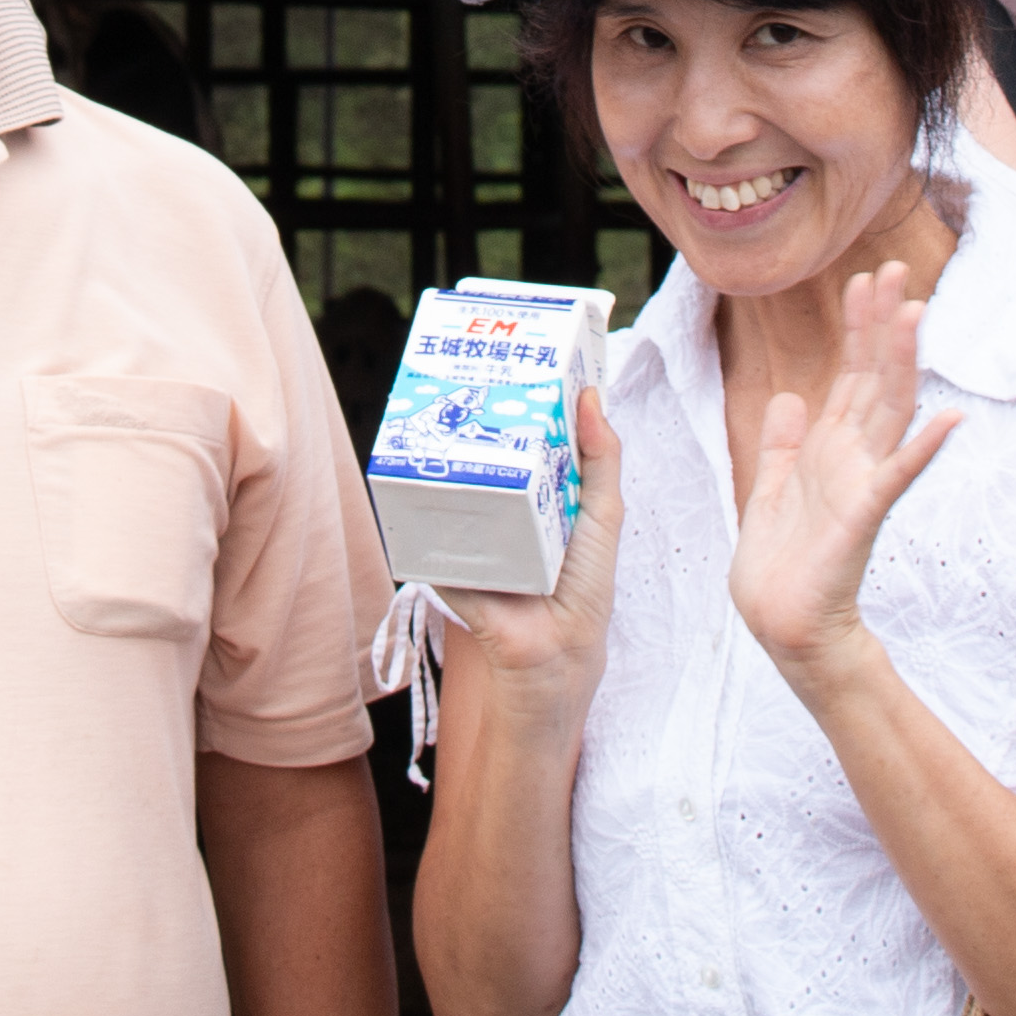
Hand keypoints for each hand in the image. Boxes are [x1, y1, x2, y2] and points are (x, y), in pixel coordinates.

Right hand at [437, 381, 625, 694]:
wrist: (553, 654)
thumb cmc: (584, 586)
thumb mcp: (602, 514)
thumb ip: (603, 459)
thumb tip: (591, 398)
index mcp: (539, 488)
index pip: (524, 436)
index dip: (518, 401)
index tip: (511, 361)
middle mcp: (502, 502)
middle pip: (483, 450)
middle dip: (474, 416)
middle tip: (464, 374)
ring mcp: (470, 527)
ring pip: (452, 480)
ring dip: (442, 451)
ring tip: (432, 409)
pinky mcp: (443, 554)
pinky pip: (427, 524)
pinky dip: (420, 501)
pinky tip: (411, 466)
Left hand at [725, 260, 958, 696]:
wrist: (784, 624)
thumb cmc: (782, 565)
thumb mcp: (771, 488)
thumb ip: (784, 444)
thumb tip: (791, 398)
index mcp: (829, 450)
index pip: (851, 375)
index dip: (858, 328)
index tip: (864, 280)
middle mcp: (853, 458)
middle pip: (875, 378)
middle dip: (883, 324)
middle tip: (896, 270)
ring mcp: (863, 484)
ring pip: (888, 411)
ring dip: (901, 362)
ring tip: (915, 314)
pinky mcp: (863, 517)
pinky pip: (896, 478)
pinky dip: (922, 450)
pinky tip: (949, 421)